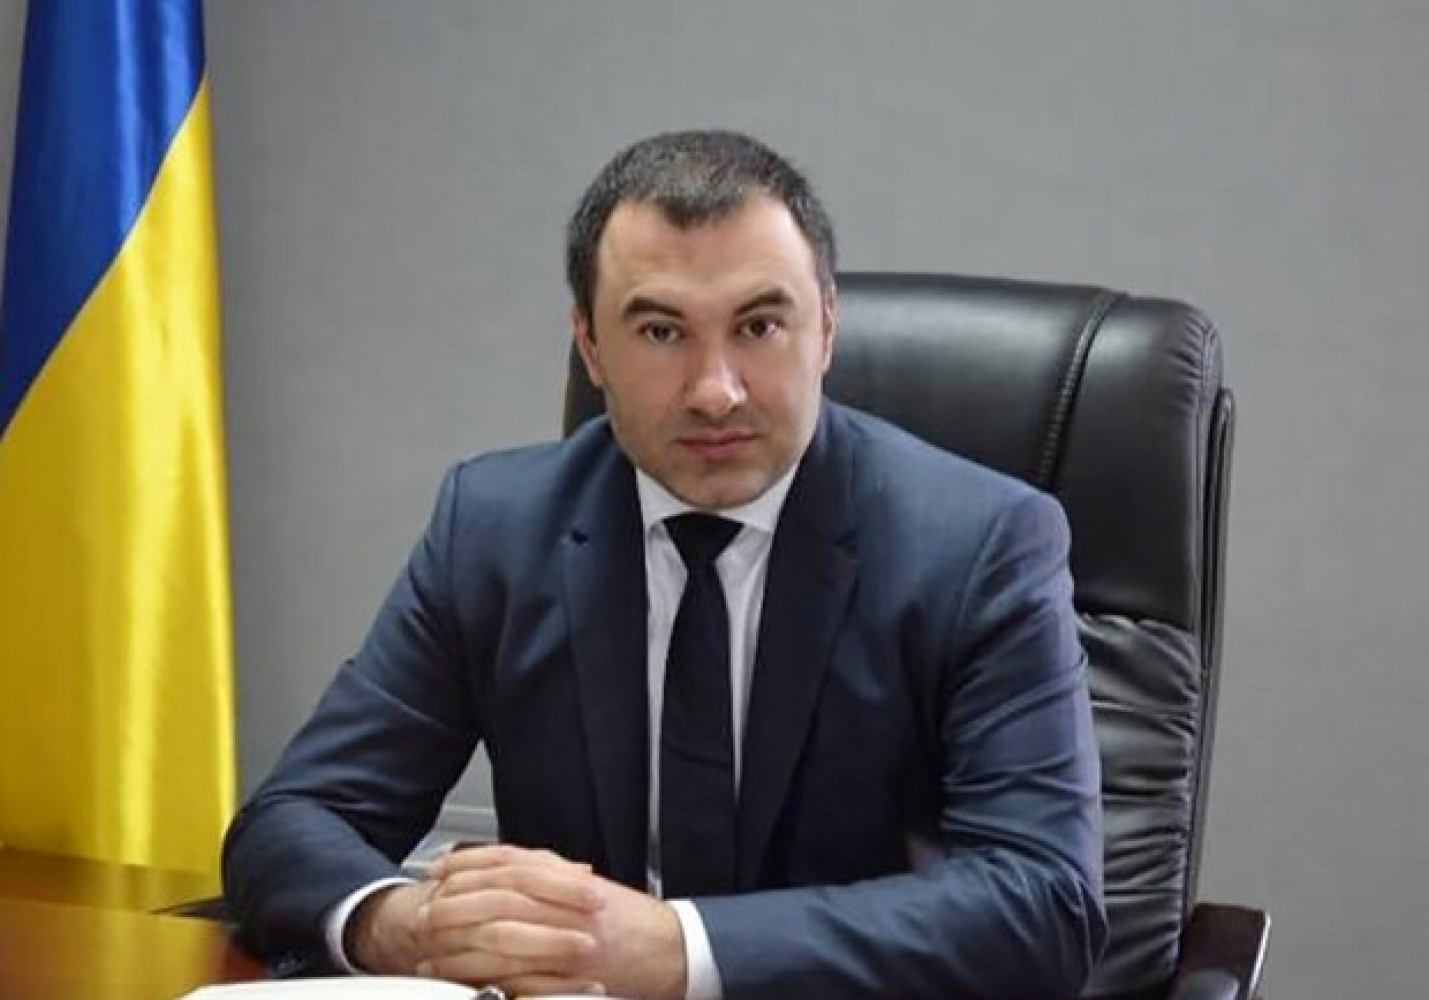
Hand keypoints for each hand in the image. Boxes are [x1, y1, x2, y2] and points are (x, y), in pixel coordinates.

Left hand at [420, 845, 686, 999]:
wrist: (671, 951)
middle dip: (453, 903)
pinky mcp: (564, 978)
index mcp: (568, 878)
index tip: (438, 867)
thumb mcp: (588, 887)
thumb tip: (502, 868)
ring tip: (428, 949)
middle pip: (495, 896)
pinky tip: (456, 979)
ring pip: (497, 936)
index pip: (508, 861)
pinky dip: (479, 978)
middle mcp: (565, 905)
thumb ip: (549, 874)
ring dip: (456, 944)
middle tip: (422, 911)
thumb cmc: (631, 923)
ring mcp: (565, 941)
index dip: (467, 862)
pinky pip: (512, 977)